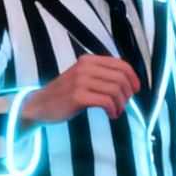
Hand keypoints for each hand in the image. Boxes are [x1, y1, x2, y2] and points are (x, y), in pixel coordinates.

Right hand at [22, 54, 140, 122]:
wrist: (39, 105)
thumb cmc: (65, 94)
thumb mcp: (83, 77)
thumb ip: (101, 75)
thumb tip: (128, 82)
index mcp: (89, 60)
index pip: (121, 64)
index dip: (133, 77)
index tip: (136, 90)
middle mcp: (85, 67)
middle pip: (120, 77)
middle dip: (128, 93)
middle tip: (124, 104)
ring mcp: (80, 81)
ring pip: (115, 90)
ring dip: (121, 104)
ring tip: (117, 111)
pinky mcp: (77, 96)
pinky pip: (106, 101)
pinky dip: (113, 110)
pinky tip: (111, 115)